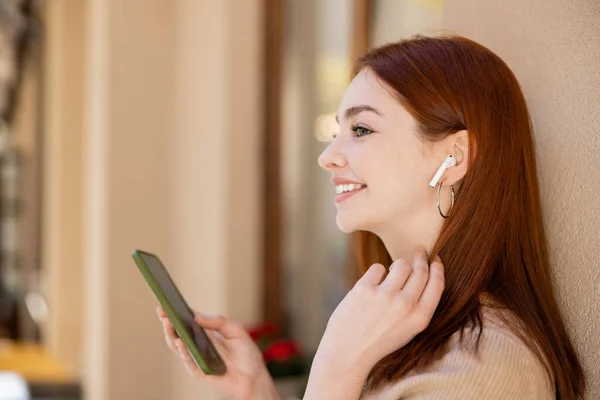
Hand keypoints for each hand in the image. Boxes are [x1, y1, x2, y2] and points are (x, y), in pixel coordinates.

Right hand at [157, 307, 279, 399]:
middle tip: (163, 312)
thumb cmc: (246, 354)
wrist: (254, 377)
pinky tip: (180, 342)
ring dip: (171, 335)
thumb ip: (219, 322)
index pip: (189, 321)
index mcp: (207, 333)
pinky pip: (188, 361)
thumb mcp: (236, 331)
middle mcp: (200, 345)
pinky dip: (183, 351)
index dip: (178, 312)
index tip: (168, 303)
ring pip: (178, 347)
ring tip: (167, 323)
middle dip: (169, 322)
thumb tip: (197, 317)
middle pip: (179, 332)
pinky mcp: (199, 371)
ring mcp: (197, 358)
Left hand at [313, 247, 444, 377]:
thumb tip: (422, 274)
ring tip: (391, 274)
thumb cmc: (378, 341)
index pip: (436, 284)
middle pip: (420, 270)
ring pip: (400, 264)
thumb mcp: (407, 330)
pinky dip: (376, 274)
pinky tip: (371, 286)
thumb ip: (417, 307)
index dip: (437, 268)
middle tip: (419, 251)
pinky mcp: (364, 288)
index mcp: (419, 319)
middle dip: (420, 257)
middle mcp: (405, 305)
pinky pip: (378, 267)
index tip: (435, 259)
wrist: (348, 353)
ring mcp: (384, 296)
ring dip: (398, 265)